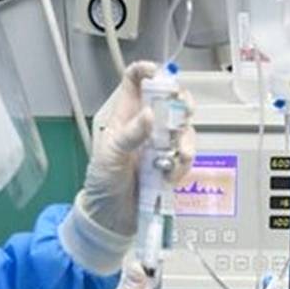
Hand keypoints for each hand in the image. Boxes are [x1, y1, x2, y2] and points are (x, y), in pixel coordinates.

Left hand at [78, 61, 196, 236]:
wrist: (112, 218)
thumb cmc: (103, 183)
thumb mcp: (110, 155)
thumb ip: (130, 134)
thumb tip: (150, 115)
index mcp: (126, 116)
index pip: (136, 81)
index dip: (148, 71)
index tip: (160, 74)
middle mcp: (146, 126)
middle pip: (170, 100)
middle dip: (181, 102)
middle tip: (184, 111)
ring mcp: (161, 145)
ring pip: (184, 129)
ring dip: (186, 140)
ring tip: (178, 156)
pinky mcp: (172, 165)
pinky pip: (187, 156)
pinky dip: (183, 164)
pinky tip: (169, 175)